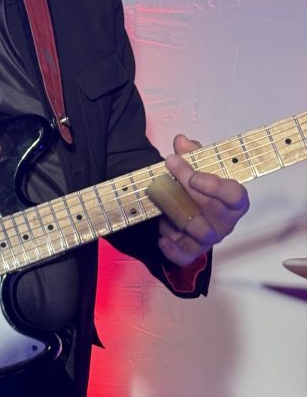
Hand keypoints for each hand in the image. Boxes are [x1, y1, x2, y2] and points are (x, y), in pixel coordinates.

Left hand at [157, 134, 249, 266]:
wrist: (189, 207)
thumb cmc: (200, 186)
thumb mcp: (199, 166)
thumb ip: (192, 153)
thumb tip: (181, 141)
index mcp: (235, 201)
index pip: (234, 196)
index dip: (215, 187)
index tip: (194, 176)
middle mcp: (226, 221)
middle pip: (210, 208)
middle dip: (186, 186)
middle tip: (169, 166)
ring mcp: (211, 237)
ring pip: (199, 231)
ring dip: (177, 213)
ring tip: (162, 199)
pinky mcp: (194, 250)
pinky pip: (186, 255)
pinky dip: (173, 250)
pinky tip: (162, 237)